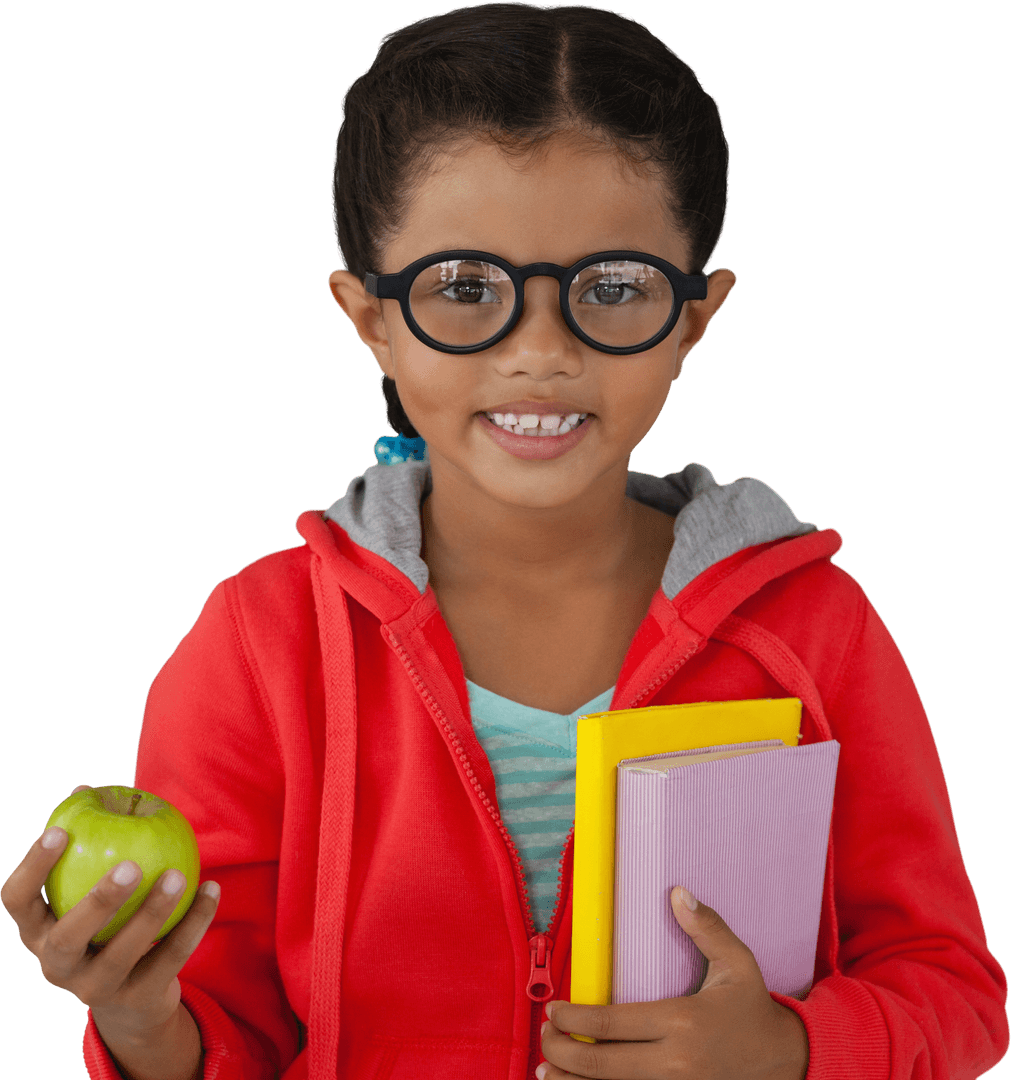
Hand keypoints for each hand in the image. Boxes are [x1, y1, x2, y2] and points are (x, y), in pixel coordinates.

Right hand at [1, 784, 220, 1044]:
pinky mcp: (138, 999)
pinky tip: (212, 888)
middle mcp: (57, 966)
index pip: (18, 902)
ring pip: (122, 955)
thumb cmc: (108, 924)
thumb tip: (84, 788)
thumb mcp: (90, 889)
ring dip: (152, 913)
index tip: (60, 831)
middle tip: (131, 864)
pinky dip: (194, 921)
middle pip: (68, 939)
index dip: (33, 868)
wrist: (133, 999)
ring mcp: (95, 990)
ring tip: (177, 874)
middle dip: (97, 902)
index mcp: (39, 933)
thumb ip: (89, 842)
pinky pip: (170, 958)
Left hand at [538, 886, 808, 1078]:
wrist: (790, 1062)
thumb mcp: (737, 964)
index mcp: (683, 1022)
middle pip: (602, 1063)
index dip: (575, 1018)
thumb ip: (706, 928)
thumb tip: (677, 892)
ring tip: (544, 1070)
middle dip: (562, 1051)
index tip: (553, 1010)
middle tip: (543, 1036)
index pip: (613, 1024)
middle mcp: (676, 1063)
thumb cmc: (754, 1010)